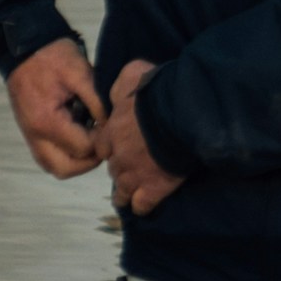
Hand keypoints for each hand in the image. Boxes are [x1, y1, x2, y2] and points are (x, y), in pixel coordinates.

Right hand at [3, 42, 104, 178]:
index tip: (110, 123)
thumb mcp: (81, 73)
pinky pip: (48, 157)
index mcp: (47, 121)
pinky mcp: (30, 133)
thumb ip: (97, 102)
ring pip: (55, 167)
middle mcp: (35, 135)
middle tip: (102, 139)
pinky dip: (65, 155)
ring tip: (91, 138)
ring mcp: (30, 137)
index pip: (83, 149)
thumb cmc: (53, 56)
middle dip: (89, 160)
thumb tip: (111, 124)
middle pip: (66, 169)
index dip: (102, 140)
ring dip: (77, 161)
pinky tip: (78, 135)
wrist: (24, 47)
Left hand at [102, 62, 183, 216]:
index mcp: (112, 131)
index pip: (102, 146)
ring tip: (130, 196)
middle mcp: (118, 156)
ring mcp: (134, 175)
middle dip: (120, 168)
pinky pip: (142, 205)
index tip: (118, 147)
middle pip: (113, 169)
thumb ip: (120, 86)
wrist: (178, 113)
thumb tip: (116, 93)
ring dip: (125, 193)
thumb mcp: (131, 74)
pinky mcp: (153, 189)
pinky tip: (145, 206)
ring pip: (122, 192)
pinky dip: (142, 206)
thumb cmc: (156, 91)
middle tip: (132, 167)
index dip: (110, 147)